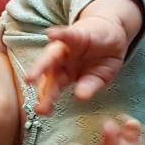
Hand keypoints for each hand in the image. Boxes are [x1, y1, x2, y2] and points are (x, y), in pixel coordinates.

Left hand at [27, 0, 140, 114]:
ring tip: (32, 76)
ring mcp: (67, 47)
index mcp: (65, 74)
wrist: (112, 34)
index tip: (40, 110)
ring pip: (51, 56)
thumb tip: (81, 97)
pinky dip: (60, 34)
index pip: (53, 88)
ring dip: (41, 65)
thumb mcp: (100, 76)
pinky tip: (52, 34)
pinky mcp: (76, 34)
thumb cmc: (102, 58)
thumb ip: (90, 85)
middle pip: (49, 75)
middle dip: (42, 88)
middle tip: (36, 102)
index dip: (46, 98)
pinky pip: (67, 34)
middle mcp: (61, 61)